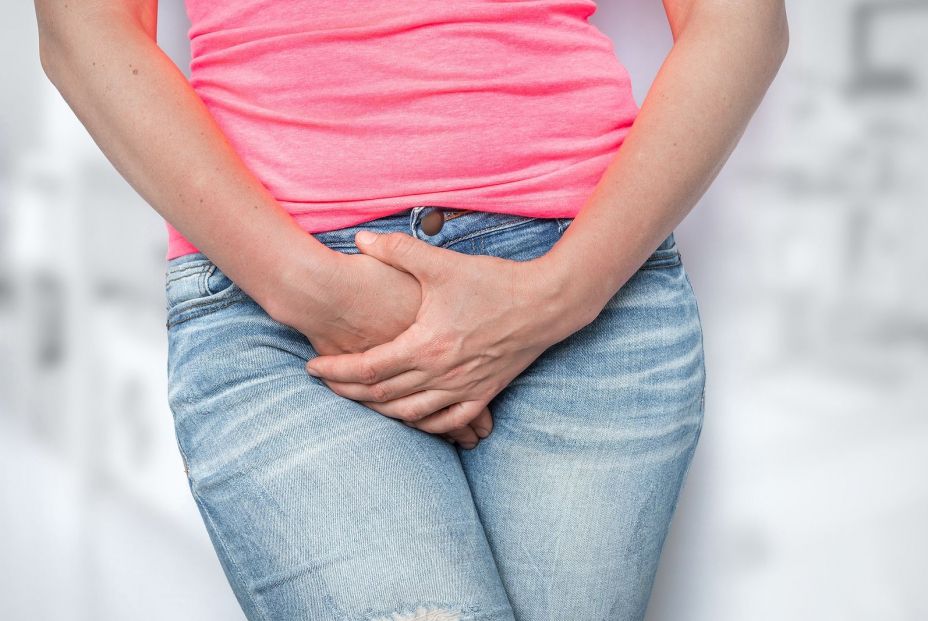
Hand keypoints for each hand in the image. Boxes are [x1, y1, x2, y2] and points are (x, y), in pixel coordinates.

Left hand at [268, 246, 491, 447]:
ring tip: (358, 398)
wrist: (546, 304)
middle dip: (347, 391)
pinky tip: (409, 418)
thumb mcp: (443, 263)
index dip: (336, 369)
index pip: (368, 367)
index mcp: (427, 345)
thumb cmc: (494, 282)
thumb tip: (360, 240)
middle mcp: (442, 374)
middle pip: (382, 394)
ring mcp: (464, 389)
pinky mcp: (484, 394)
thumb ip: (398, 251)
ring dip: (379, 410)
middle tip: (326, 382)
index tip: (313, 366)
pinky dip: (423, 424)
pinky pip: (446, 422)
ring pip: (410, 414)